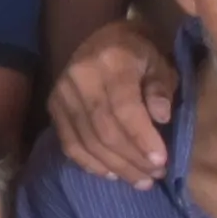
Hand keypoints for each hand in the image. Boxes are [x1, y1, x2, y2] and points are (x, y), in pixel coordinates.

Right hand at [47, 22, 178, 188]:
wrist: (104, 37)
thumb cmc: (139, 53)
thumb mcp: (159, 62)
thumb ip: (161, 88)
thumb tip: (161, 117)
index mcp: (111, 62)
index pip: (124, 108)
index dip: (142, 138)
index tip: (162, 160)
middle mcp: (80, 78)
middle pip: (105, 130)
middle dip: (133, 158)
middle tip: (156, 174)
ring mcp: (62, 94)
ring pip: (88, 142)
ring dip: (117, 166)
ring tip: (141, 180)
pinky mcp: (54, 108)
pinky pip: (70, 145)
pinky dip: (92, 164)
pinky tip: (113, 174)